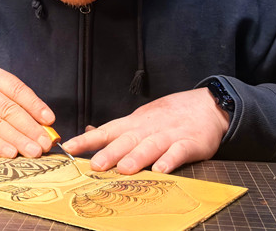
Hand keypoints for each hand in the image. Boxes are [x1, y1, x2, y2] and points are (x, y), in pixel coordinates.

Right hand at [0, 64, 55, 157]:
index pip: (16, 88)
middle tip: (45, 142)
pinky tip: (10, 152)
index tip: (49, 120)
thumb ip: (8, 100)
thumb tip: (40, 122)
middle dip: (30, 127)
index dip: (35, 105)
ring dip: (17, 139)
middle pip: (8, 108)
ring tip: (33, 151)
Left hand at [61, 88, 228, 174]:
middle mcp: (148, 129)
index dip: (88, 140)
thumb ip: (117, 130)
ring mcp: (169, 135)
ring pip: (150, 146)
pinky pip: (178, 152)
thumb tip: (90, 133)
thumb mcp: (140, 118)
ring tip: (125, 169)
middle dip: (111, 152)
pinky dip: (170, 160)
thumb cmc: (169, 115)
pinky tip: (161, 170)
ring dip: (137, 157)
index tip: (69, 147)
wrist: (206, 106)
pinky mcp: (189, 143)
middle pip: (127, 140)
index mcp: (134, 124)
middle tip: (96, 165)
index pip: (107, 131)